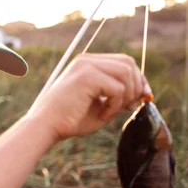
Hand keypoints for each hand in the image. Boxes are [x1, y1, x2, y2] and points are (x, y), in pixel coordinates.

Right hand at [27, 53, 152, 141]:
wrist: (45, 127)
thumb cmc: (69, 120)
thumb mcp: (100, 106)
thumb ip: (118, 97)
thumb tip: (142, 94)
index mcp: (88, 64)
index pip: (123, 62)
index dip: (138, 79)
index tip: (142, 98)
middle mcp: (87, 60)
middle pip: (128, 63)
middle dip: (136, 86)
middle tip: (130, 107)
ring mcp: (86, 65)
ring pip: (126, 73)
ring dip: (125, 96)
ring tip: (111, 112)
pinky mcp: (86, 76)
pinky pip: (117, 88)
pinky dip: (115, 105)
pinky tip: (102, 116)